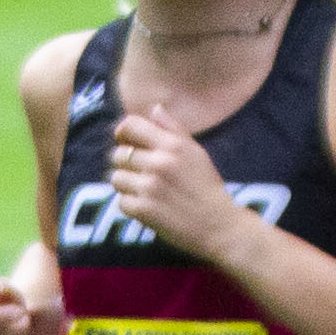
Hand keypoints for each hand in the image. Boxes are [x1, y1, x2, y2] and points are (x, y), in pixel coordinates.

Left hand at [101, 109, 256, 264]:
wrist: (219, 226)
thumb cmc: (207, 188)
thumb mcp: (196, 153)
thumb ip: (173, 129)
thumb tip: (154, 108)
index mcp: (172, 145)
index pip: (130, 125)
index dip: (123, 133)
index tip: (126, 142)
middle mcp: (159, 163)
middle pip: (119, 154)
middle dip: (126, 164)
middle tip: (141, 175)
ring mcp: (149, 187)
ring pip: (116, 178)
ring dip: (126, 186)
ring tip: (144, 192)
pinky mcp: (143, 210)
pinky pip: (121, 201)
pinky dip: (131, 206)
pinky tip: (147, 207)